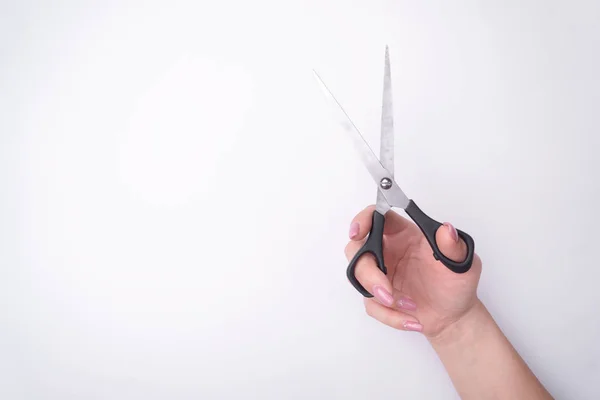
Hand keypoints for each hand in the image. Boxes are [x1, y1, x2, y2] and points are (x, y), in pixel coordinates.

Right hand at [344, 205, 481, 337]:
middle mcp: (388, 251)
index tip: (358, 232)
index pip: (377, 216)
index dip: (363, 219)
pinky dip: (390, 315)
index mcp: (404, 235)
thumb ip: (454, 247)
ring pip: (358, 276)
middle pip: (357, 248)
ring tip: (408, 305)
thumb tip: (447, 230)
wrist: (454, 318)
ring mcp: (380, 274)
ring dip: (378, 294)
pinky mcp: (378, 296)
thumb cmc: (457, 286)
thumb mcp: (463, 265)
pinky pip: (371, 304)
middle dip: (366, 270)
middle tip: (384, 289)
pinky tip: (412, 319)